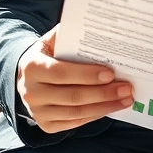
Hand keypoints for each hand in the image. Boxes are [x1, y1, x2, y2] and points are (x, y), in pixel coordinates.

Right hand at [16, 24, 133, 133]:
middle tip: (126, 88)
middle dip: (103, 93)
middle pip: (73, 96)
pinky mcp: (46, 125)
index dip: (87, 75)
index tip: (110, 74)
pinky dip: (96, 115)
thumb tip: (96, 27)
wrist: (27, 78)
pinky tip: (111, 107)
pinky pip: (75, 123)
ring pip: (77, 113)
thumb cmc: (47, 56)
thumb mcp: (51, 41)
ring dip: (105, 107)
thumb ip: (69, 34)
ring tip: (125, 99)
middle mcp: (31, 92)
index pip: (62, 73)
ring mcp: (38, 112)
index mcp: (32, 67)